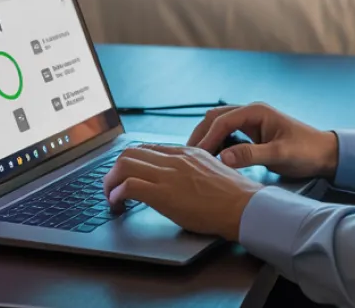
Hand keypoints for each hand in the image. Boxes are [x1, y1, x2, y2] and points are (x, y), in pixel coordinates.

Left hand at [102, 144, 261, 240]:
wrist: (243, 206)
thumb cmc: (234, 195)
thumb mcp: (212, 171)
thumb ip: (193, 170)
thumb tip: (181, 180)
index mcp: (187, 153)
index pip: (148, 149)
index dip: (132, 163)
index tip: (127, 176)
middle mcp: (174, 159)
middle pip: (130, 153)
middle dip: (115, 171)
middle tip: (113, 187)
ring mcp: (168, 175)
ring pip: (124, 165)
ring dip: (110, 182)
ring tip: (111, 198)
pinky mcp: (163, 194)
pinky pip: (129, 186)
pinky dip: (116, 195)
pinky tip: (118, 205)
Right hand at [187, 102, 338, 177]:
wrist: (325, 154)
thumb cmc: (307, 151)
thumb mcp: (280, 154)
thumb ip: (251, 155)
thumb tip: (221, 158)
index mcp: (256, 112)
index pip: (222, 121)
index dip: (207, 138)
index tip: (195, 155)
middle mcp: (251, 113)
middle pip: (215, 119)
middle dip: (201, 135)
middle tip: (187, 157)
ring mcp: (251, 122)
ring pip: (219, 125)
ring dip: (207, 139)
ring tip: (195, 159)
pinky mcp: (252, 133)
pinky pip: (227, 135)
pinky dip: (216, 144)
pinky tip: (212, 159)